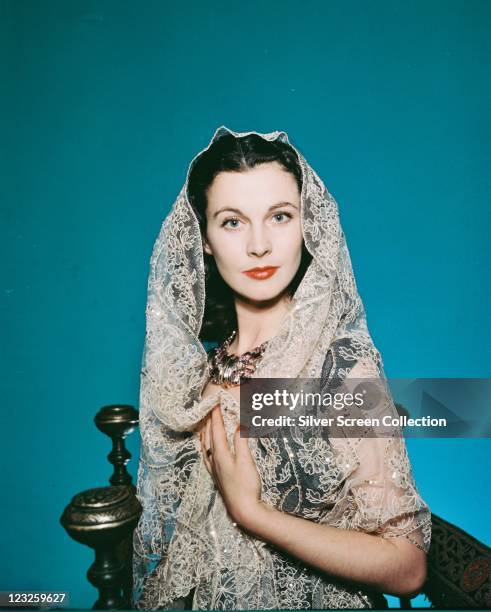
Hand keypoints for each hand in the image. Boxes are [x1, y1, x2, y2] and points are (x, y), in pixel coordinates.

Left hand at [200, 404, 262, 528]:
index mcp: (221, 455)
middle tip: (209, 411)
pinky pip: (207, 458)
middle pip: (209, 438)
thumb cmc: (246, 486)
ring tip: (204, 427)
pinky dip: (205, 450)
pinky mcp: (218, 478)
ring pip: (205, 448)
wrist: (244, 510)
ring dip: (205, 435)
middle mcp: (214, 461)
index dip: (216, 418)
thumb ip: (242, 441)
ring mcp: (215, 470)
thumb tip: (240, 424)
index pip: (217, 432)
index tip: (215, 405)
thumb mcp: (246, 461)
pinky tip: (207, 452)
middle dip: (209, 423)